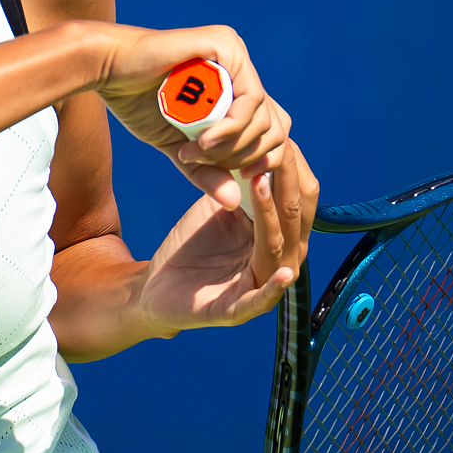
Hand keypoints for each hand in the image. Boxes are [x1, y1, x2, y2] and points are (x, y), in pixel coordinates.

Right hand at [84, 23, 292, 211]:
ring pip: (263, 116)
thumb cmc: (137, 103)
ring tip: (196, 152)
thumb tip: (235, 202)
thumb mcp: (179, 147)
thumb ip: (206, 171)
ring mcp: (237, 54)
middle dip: (245, 155)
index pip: (272, 130)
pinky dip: (231, 127)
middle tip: (206, 163)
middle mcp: (242, 68)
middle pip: (275, 125)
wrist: (107, 70)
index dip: (261, 159)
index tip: (236, 177)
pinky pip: (250, 97)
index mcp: (236, 87)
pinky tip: (205, 140)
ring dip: (233, 145)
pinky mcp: (227, 46)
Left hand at [133, 137, 319, 331]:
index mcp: (275, 238)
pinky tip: (285, 273)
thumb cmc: (191, 247)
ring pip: (278, 252)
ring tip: (261, 184)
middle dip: (285, 186)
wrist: (155, 287)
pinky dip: (274, 288)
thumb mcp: (218, 209)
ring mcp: (259, 288)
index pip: (296, 203)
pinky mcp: (237, 311)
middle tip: (276, 153)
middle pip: (294, 223)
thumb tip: (258, 147)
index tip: (280, 141)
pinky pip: (261, 300)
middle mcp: (277, 263)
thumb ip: (239, 186)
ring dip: (273, 218)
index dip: (291, 172)